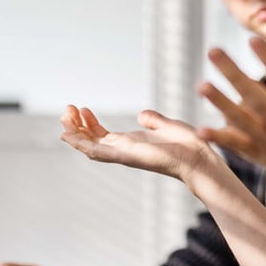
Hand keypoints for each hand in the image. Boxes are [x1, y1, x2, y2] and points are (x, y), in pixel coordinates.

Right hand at [60, 105, 216, 184]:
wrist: (199, 157)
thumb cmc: (188, 146)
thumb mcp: (166, 126)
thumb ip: (152, 121)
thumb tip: (142, 115)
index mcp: (133, 143)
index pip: (103, 135)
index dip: (89, 123)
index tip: (81, 109)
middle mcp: (125, 151)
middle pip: (92, 140)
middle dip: (77, 125)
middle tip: (68, 108)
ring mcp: (124, 155)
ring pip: (90, 146)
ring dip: (75, 132)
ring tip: (65, 115)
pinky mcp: (127, 157)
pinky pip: (98, 153)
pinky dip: (82, 145)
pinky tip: (69, 135)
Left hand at [196, 34, 265, 191]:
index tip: (253, 39)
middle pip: (257, 98)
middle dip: (234, 75)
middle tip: (213, 51)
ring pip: (243, 122)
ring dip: (221, 104)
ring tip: (201, 85)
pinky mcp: (261, 154)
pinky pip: (237, 146)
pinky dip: (219, 139)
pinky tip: (199, 130)